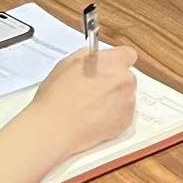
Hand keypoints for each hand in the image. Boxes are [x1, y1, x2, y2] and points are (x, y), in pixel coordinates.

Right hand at [24, 45, 140, 156]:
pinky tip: (95, 120)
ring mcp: (128, 100)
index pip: (127, 54)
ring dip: (114, 100)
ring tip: (91, 109)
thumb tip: (96, 58)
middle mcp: (124, 79)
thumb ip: (89, 58)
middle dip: (114, 83)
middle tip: (95, 92)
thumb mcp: (67, 64)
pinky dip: (114, 117)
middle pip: (126, 77)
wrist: (55, 127)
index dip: (117, 62)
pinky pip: (124, 115)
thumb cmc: (57, 98)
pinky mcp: (127, 120)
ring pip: (126, 96)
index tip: (110, 68)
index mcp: (111, 62)